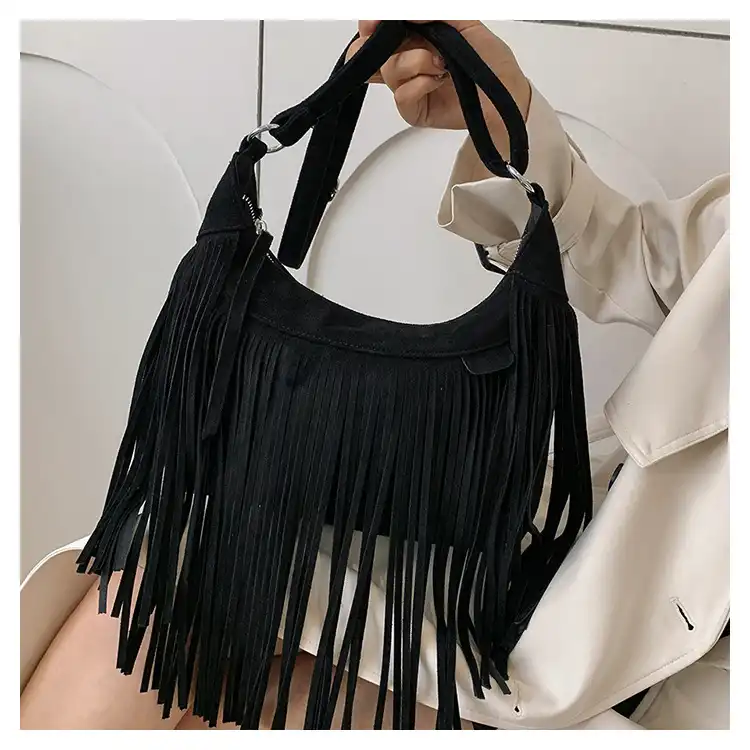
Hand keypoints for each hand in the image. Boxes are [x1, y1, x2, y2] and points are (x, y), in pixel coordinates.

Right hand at [346, 21, 530, 157]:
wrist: (505, 95)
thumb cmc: (490, 60)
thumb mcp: (464, 23)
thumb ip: (433, 13)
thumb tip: (406, 11)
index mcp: (417, 37)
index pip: (383, 31)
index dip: (371, 26)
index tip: (370, 24)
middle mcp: (411, 60)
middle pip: (377, 53)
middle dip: (377, 47)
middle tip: (382, 41)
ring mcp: (412, 86)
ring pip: (389, 72)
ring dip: (413, 63)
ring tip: (439, 64)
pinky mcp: (416, 110)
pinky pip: (402, 96)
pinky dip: (418, 85)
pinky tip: (436, 82)